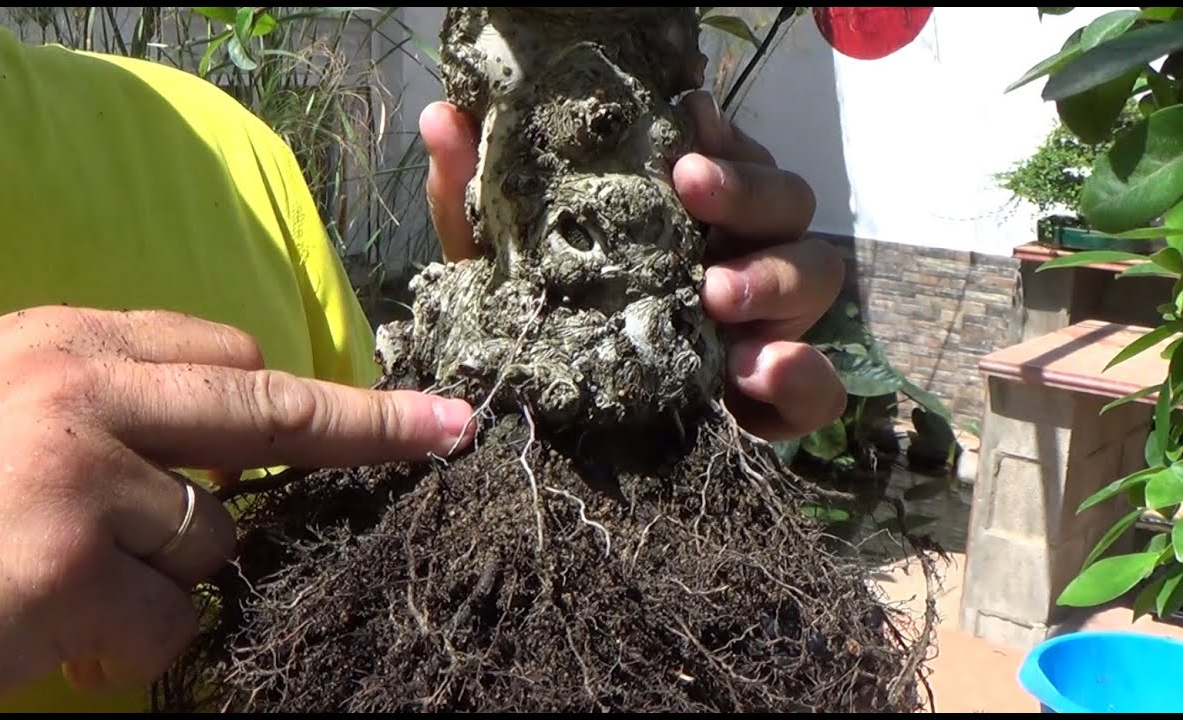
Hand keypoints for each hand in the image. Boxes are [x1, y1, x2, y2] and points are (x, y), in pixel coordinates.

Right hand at [0, 306, 473, 710]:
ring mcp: (79, 476)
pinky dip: (134, 643)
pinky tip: (59, 637)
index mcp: (61, 344)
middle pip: (268, 408)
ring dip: (167, 575)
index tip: (392, 403)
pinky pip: (173, 618)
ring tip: (62, 583)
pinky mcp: (70, 568)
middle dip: (371, 426)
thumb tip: (208, 435)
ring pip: (215, 535)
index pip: (224, 352)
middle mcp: (79, 391)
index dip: (304, 390)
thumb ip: (98, 402)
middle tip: (444, 431)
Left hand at [419, 91, 845, 439]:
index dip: (718, 134)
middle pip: (787, 199)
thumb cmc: (544, 319)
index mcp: (690, 211)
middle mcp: (742, 250)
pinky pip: (819, 386)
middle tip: (693, 195)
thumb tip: (443, 117)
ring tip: (715, 295)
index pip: (730, 153)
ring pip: (819, 273)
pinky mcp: (776, 393)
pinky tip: (757, 374)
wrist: (567, 430)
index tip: (682, 128)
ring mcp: (771, 319)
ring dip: (775, 275)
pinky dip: (800, 377)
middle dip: (747, 191)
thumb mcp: (502, 262)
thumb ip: (475, 196)